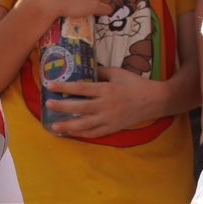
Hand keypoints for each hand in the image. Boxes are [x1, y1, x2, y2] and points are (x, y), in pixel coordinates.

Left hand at [46, 68, 172, 138]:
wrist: (154, 101)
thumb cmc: (136, 84)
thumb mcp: (118, 73)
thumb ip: (101, 71)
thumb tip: (86, 69)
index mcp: (106, 90)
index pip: (81, 88)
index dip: (65, 87)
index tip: (50, 85)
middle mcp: (105, 106)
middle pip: (80, 108)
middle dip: (62, 107)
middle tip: (48, 105)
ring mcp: (109, 119)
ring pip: (85, 125)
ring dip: (68, 126)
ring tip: (54, 126)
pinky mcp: (112, 128)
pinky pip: (95, 133)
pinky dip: (82, 134)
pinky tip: (71, 133)